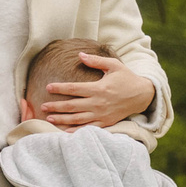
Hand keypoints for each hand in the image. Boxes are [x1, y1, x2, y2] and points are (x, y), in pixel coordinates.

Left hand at [42, 53, 157, 129]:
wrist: (142, 95)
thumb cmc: (126, 78)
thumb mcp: (114, 65)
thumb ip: (96, 61)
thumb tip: (80, 55)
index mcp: (99, 88)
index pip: (74, 89)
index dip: (60, 88)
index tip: (48, 87)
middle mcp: (99, 103)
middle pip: (72, 106)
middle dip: (56, 106)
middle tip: (43, 107)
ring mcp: (102, 114)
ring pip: (78, 119)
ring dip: (62, 119)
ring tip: (49, 119)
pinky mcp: (106, 122)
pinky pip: (88, 128)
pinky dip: (76, 131)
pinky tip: (65, 132)